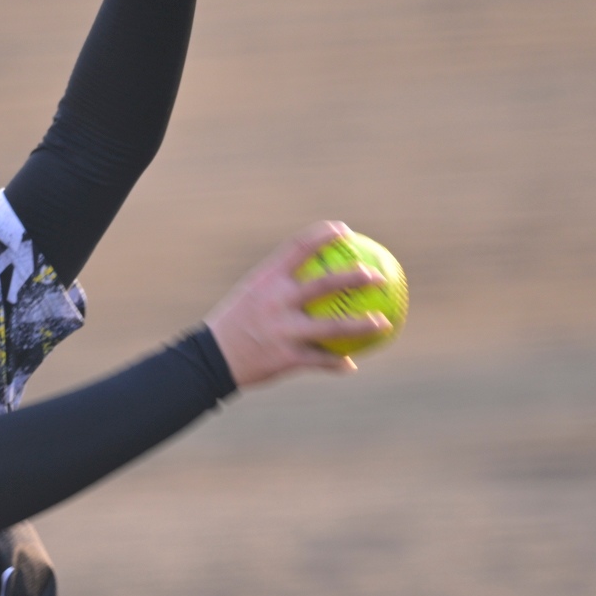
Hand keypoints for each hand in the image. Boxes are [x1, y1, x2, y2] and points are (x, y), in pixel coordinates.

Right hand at [204, 222, 393, 389]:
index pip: (298, 247)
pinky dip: (335, 363)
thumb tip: (310, 277)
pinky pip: (319, 360)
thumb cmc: (234, 324)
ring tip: (385, 322)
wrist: (210, 360)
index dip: (323, 235)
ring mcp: (282, 330)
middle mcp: (276, 301)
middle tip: (378, 275)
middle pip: (324, 284)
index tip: (344, 230)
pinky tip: (350, 364)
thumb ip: (278, 286)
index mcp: (267, 280)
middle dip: (354, 277)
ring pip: (332, 326)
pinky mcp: (286, 358)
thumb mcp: (251, 296)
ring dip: (362, 325)